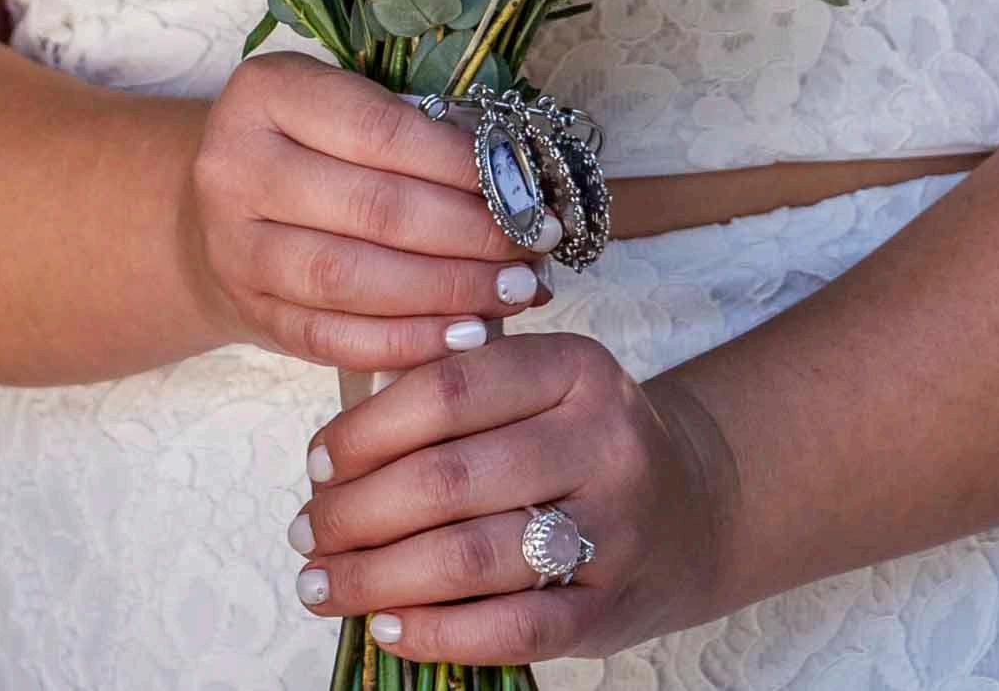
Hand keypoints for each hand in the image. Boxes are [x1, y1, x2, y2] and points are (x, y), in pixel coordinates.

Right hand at [184, 53, 555, 371]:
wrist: (221, 207)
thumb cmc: (309, 144)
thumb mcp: (342, 104)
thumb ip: (415, 127)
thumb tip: (518, 177)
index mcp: (264, 93)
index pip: (379, 129)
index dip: (461, 163)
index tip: (526, 188)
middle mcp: (234, 167)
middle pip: (373, 208)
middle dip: (470, 233)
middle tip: (534, 245)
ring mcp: (234, 247)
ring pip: (352, 280)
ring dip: (448, 291)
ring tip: (514, 290)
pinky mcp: (251, 312)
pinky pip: (336, 338)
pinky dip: (409, 342)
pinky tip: (467, 335)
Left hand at [285, 333, 740, 666]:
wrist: (691, 508)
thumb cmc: (578, 441)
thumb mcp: (537, 388)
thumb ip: (453, 395)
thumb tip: (333, 450)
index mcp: (574, 366)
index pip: (447, 388)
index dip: (367, 430)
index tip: (317, 463)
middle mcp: (602, 440)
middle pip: (450, 478)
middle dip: (358, 513)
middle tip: (308, 532)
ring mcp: (615, 528)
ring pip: (473, 556)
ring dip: (380, 577)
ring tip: (325, 584)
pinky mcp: (613, 606)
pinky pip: (513, 629)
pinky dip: (439, 633)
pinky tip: (388, 626)